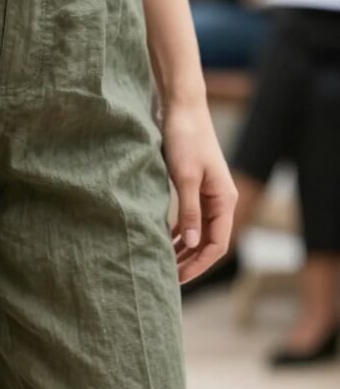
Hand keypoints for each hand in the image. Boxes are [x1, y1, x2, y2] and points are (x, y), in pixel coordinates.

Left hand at [161, 98, 237, 283]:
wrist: (182, 109)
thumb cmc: (185, 139)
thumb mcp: (184, 177)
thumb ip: (188, 211)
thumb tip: (190, 243)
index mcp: (224, 200)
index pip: (217, 244)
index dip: (199, 264)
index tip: (178, 280)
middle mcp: (220, 200)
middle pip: (209, 241)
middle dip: (190, 261)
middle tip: (167, 279)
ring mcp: (208, 193)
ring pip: (199, 231)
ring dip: (184, 249)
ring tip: (164, 264)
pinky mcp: (194, 186)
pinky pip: (190, 218)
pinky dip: (179, 231)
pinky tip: (163, 240)